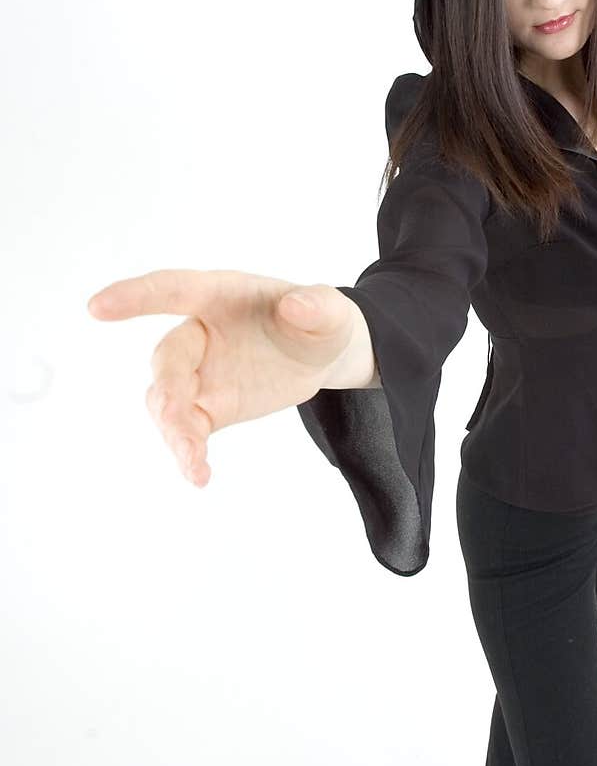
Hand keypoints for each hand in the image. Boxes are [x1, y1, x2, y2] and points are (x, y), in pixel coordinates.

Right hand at [87, 271, 355, 486]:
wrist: (323, 354)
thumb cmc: (319, 320)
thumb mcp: (330, 311)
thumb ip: (317, 306)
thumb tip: (297, 305)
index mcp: (221, 296)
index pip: (172, 290)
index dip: (136, 297)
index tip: (98, 308)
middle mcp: (200, 333)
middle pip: (168, 358)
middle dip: (169, 388)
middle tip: (179, 420)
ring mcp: (199, 372)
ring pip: (166, 399)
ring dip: (172, 430)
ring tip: (192, 461)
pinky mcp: (207, 407)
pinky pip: (186, 430)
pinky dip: (187, 453)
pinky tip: (199, 475)